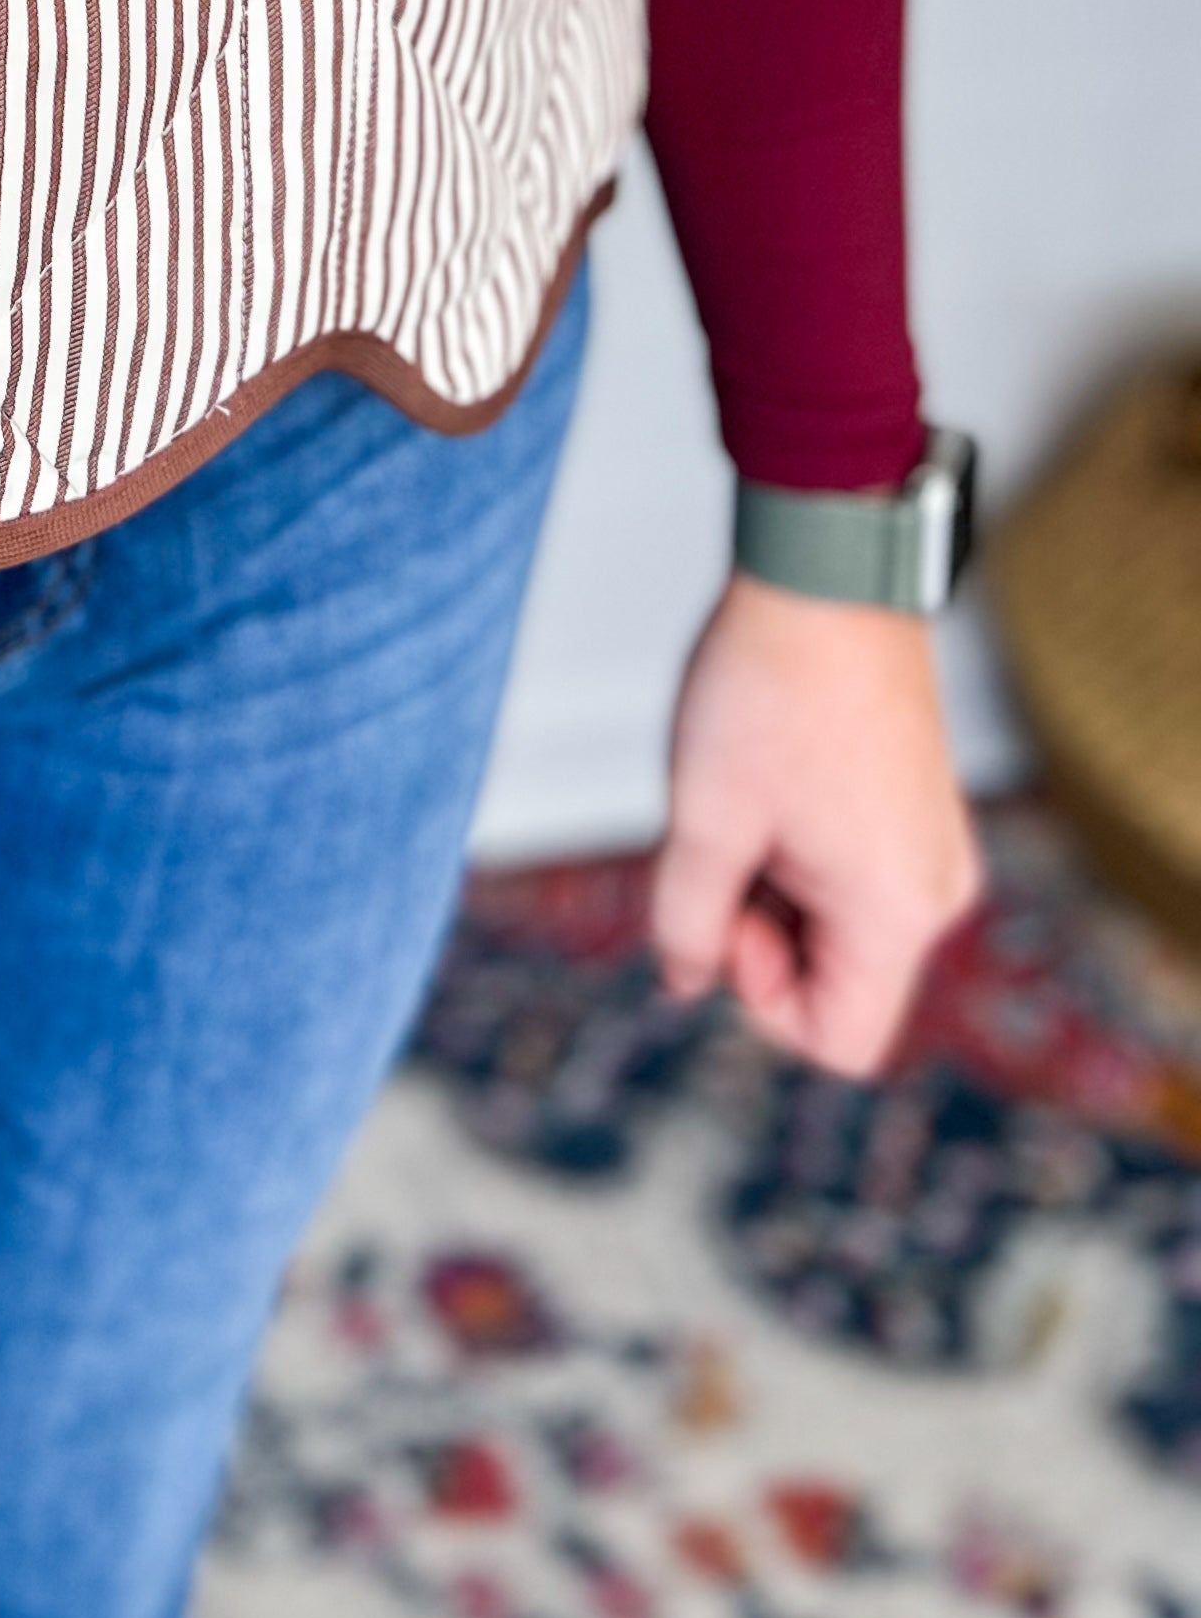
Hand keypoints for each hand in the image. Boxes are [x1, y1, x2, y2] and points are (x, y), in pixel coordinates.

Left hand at [650, 572, 979, 1075]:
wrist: (825, 575)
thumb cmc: (765, 689)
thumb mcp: (703, 818)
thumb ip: (687, 922)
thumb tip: (683, 982)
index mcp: (896, 913)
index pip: (837, 1042)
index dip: (759, 999)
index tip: (726, 908)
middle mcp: (934, 894)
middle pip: (835, 982)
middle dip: (758, 933)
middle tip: (723, 839)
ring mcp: (930, 850)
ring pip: (834, 926)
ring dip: (772, 886)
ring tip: (744, 796)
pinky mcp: (915, 813)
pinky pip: (850, 878)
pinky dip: (796, 854)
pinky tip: (767, 782)